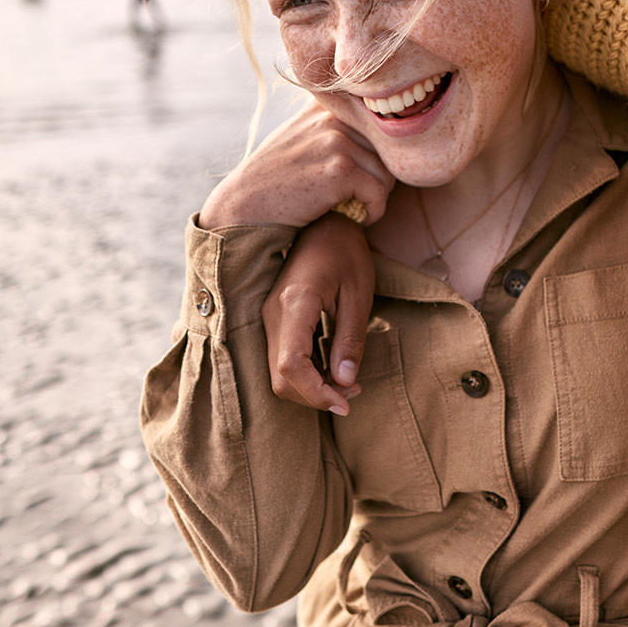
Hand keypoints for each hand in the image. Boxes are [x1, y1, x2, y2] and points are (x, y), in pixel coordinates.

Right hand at [198, 102, 393, 229]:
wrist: (245, 207)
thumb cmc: (275, 179)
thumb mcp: (300, 136)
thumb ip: (330, 125)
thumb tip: (377, 123)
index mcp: (325, 104)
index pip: (376, 124)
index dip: (377, 154)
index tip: (361, 177)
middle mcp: (332, 116)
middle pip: (386, 149)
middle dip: (379, 176)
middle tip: (361, 197)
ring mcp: (336, 141)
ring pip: (387, 172)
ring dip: (376, 197)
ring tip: (356, 208)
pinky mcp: (340, 169)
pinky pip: (379, 194)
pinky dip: (373, 212)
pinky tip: (357, 219)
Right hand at [263, 211, 376, 414]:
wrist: (326, 224)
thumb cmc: (347, 253)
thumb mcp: (358, 295)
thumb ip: (350, 340)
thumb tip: (345, 382)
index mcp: (295, 304)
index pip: (291, 367)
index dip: (316, 394)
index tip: (346, 403)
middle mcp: (273, 314)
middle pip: (281, 378)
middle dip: (315, 396)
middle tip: (353, 394)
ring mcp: (269, 316)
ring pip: (279, 373)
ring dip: (311, 387)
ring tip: (348, 382)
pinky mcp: (274, 319)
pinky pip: (282, 358)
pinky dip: (306, 373)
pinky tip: (333, 369)